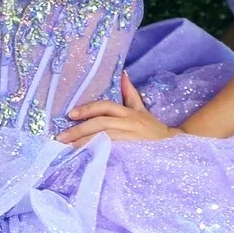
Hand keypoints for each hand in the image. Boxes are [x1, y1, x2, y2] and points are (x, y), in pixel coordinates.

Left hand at [56, 72, 173, 145]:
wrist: (173, 145)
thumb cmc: (152, 128)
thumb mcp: (141, 109)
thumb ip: (129, 93)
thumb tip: (122, 74)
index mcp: (128, 113)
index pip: (105, 107)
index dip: (88, 109)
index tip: (70, 114)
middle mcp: (129, 124)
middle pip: (101, 124)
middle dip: (79, 130)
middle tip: (60, 138)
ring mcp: (131, 140)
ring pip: (104, 139)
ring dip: (84, 143)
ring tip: (67, 149)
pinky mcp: (133, 154)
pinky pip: (112, 154)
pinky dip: (98, 155)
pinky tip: (85, 159)